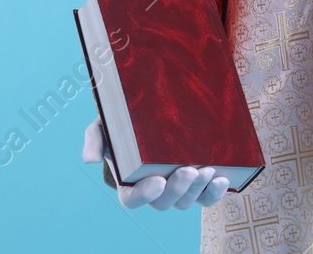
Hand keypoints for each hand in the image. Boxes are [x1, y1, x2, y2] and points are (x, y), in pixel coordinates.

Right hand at [82, 118, 229, 209]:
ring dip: (198, 190)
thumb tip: (89, 159)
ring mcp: (176, 188)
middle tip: (190, 170)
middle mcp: (154, 189)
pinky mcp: (196, 182)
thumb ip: (94, 138)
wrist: (150, 110)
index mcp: (128, 181)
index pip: (132, 199)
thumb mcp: (105, 123)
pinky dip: (214, 192)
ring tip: (209, 169)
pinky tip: (223, 179)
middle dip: (179, 189)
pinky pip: (205, 196)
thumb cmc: (125, 119)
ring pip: (186, 201)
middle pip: (165, 202)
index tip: (157, 181)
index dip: (144, 195)